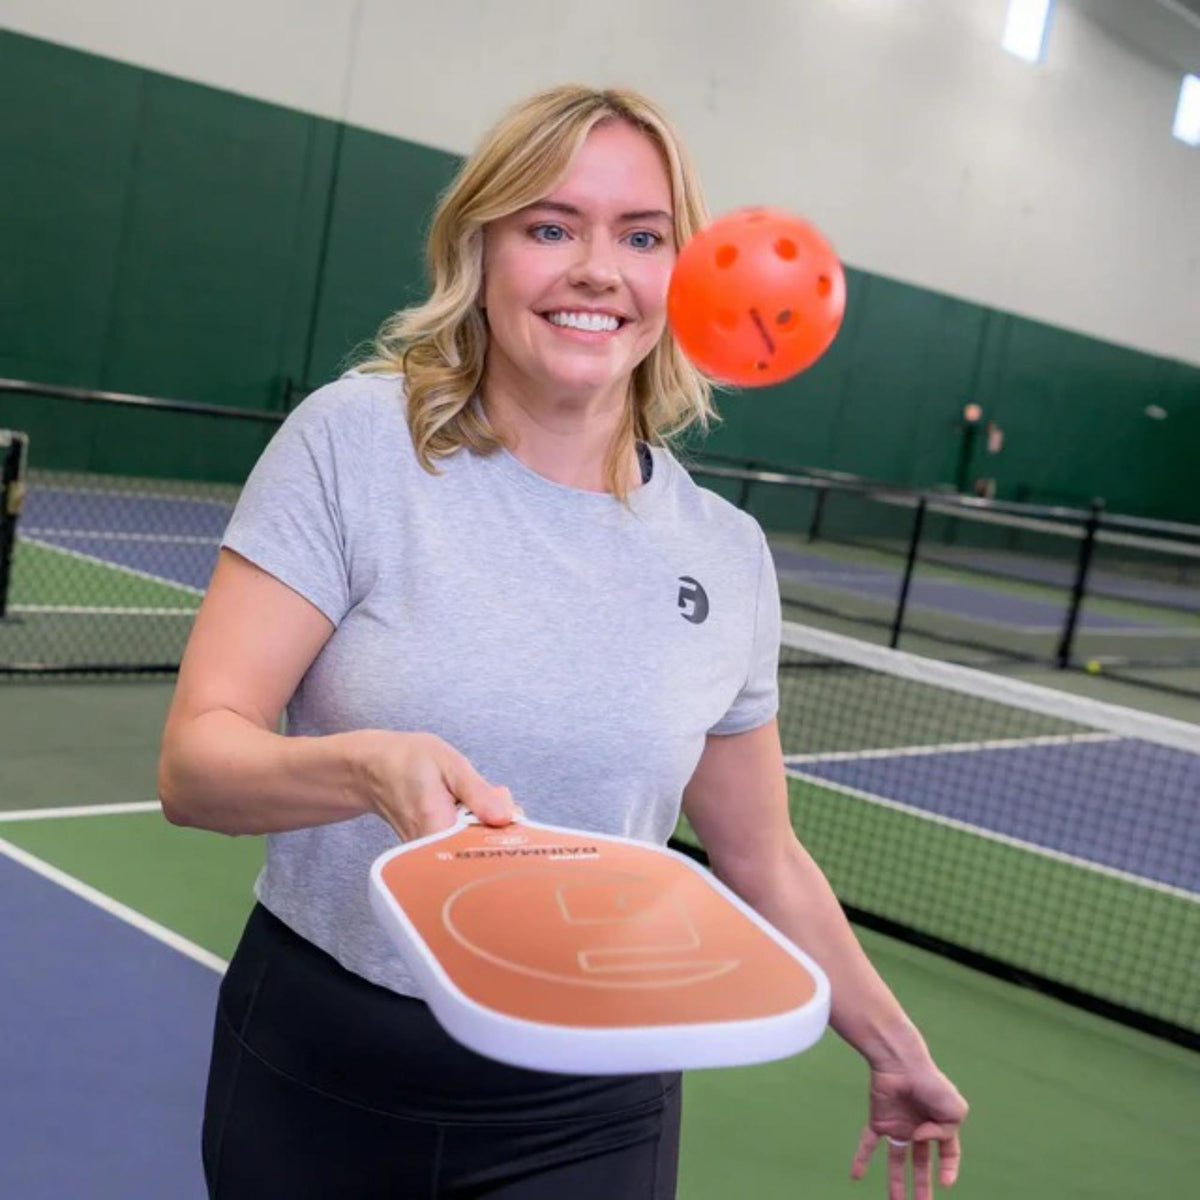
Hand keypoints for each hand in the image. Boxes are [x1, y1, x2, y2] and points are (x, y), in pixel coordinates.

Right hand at [354, 730, 518, 839]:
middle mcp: (431, 848)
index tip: (510, 812)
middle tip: (494, 797)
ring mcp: (430, 851)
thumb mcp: (449, 764)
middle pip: (481, 850)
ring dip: (485, 824)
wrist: (375, 768)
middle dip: (498, 826)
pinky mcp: (432, 848)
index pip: (483, 849)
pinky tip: (469, 806)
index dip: (505, 833)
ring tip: (476, 798)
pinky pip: (462, 842)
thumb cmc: (409, 761)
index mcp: (437, 827)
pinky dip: (473, 826)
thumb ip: (478, 793)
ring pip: (473, 846)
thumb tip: (505, 818)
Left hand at [850, 1057, 967, 1199]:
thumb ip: (944, 1133)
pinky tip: (855, 1176)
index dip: (948, 1168)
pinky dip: (862, 1159)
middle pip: (920, 1163)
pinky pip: (869, 1143)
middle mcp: (918, 1127)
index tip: (945, 1182)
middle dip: (922, 1187)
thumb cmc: (931, 1083)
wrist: (902, 1063)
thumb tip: (920, 1140)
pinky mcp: (879, 1120)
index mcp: (939, 1123)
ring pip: (897, 1160)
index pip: (948, 1153)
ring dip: (896, 1182)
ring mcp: (898, 1125)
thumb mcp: (955, 1110)